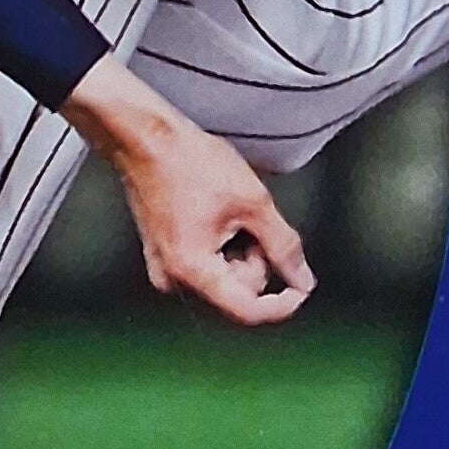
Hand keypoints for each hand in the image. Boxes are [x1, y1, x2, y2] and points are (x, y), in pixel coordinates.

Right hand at [62, 56, 315, 326]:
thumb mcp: (253, 202)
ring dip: (238, 250)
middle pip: (237, 291)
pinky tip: (213, 214)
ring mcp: (164, 267)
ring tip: (229, 210)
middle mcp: (174, 278)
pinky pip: (203, 263)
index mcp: (194, 270)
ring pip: (222, 276)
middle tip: (252, 220)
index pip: (248, 311)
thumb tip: (303, 280)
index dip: (282, 304)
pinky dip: (219, 245)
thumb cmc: (189, 162)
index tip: (300, 287)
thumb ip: (284, 246)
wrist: (145, 138)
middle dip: (256, 260)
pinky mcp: (161, 254)